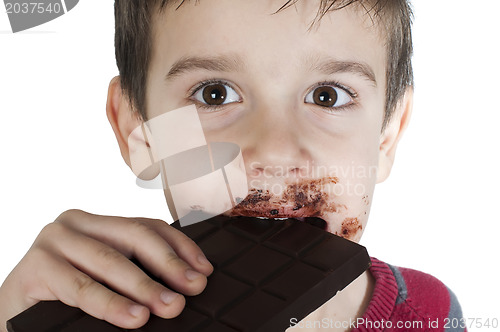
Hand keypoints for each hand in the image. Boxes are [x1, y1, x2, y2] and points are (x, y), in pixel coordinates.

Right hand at [0, 209, 212, 329]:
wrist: (14, 316)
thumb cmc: (65, 298)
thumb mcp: (106, 279)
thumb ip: (135, 274)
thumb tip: (182, 287)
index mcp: (98, 223)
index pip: (148, 227)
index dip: (180, 247)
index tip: (204, 270)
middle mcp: (76, 223)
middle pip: (134, 237)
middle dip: (168, 265)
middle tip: (192, 290)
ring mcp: (54, 240)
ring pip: (110, 261)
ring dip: (144, 287)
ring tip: (169, 307)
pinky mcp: (35, 266)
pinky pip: (80, 287)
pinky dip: (110, 304)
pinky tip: (133, 318)